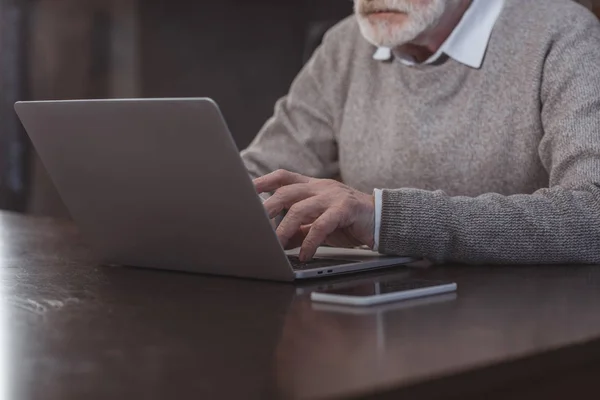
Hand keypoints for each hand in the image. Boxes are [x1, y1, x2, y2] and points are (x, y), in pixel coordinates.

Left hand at [254, 170, 374, 260]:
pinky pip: (322, 225)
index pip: (284, 177)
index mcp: (313, 186)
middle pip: (286, 192)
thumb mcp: (319, 224)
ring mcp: (333, 197)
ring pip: (301, 209)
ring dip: (284, 229)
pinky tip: (305, 254)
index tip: (246, 188)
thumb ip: (298, 230)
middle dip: (266, 208)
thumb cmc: (349, 221)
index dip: (264, 181)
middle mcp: (321, 187)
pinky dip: (310, 241)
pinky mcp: (345, 210)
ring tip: (276, 246)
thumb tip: (277, 242)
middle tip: (253, 224)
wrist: (383, 220)